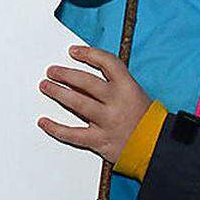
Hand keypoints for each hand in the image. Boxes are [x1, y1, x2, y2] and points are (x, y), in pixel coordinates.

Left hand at [39, 45, 152, 163]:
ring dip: (58, 93)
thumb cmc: (145, 119)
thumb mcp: (135, 93)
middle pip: (85, 82)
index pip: (107, 62)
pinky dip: (56, 128)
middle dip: (65, 74)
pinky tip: (44, 122)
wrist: (156, 147)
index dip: (88, 54)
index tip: (73, 51)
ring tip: (46, 86)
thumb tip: (83, 77)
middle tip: (52, 71)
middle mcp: (116, 102)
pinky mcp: (100, 140)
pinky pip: (73, 134)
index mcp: (128, 87)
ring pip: (77, 103)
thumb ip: (114, 84)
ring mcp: (107, 121)